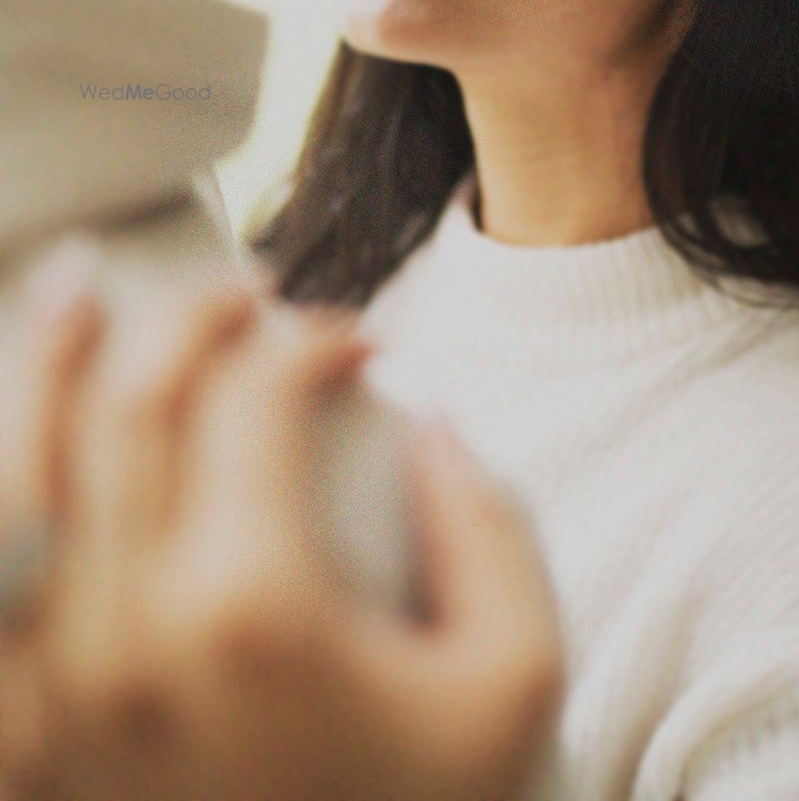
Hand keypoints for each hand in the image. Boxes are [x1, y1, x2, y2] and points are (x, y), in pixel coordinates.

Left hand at [0, 244, 562, 800]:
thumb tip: (424, 418)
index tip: (355, 343)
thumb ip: (488, 526)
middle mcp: (125, 639)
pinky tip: (17, 438)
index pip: (262, 400)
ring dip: (49, 360)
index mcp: (256, 610)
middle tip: (241, 293)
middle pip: (135, 404)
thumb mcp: (516, 681)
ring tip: (82, 289)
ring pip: (17, 471)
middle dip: (192, 316)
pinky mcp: (17, 743)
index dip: (313, 340)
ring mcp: (45, 693)